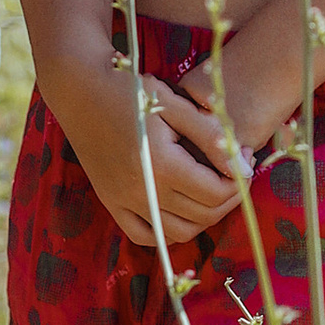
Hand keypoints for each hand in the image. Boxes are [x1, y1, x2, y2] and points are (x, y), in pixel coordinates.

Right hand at [49, 60, 245, 245]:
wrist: (79, 89)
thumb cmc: (130, 90)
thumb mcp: (176, 104)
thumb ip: (212, 137)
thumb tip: (244, 169)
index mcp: (162, 164)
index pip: (217, 192)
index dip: (240, 181)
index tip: (244, 158)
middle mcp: (142, 190)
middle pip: (203, 215)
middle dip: (229, 198)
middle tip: (234, 173)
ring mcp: (123, 200)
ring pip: (178, 233)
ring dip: (204, 218)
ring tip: (210, 191)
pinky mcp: (110, 201)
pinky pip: (145, 235)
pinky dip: (167, 231)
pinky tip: (178, 209)